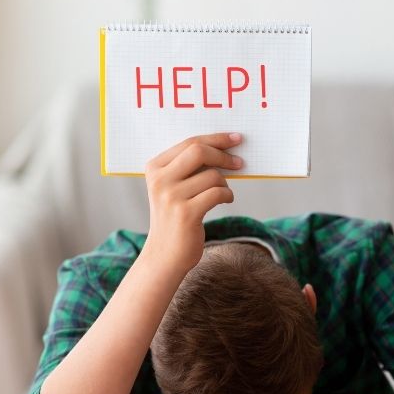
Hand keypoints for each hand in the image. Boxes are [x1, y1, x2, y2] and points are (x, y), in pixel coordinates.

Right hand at [143, 133, 242, 274]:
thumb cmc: (175, 217)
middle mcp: (160, 180)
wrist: (164, 255)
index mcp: (155, 167)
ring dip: (225, 184)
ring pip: (212, 176)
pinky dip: (227, 195)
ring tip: (223, 193)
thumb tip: (224, 148)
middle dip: (223, 155)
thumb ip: (190, 167)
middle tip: (239, 163)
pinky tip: (225, 200)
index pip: (189, 142)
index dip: (216, 139)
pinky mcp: (186, 213)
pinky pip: (218, 193)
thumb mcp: (173, 188)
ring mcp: (171, 197)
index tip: (235, 139)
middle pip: (199, 151)